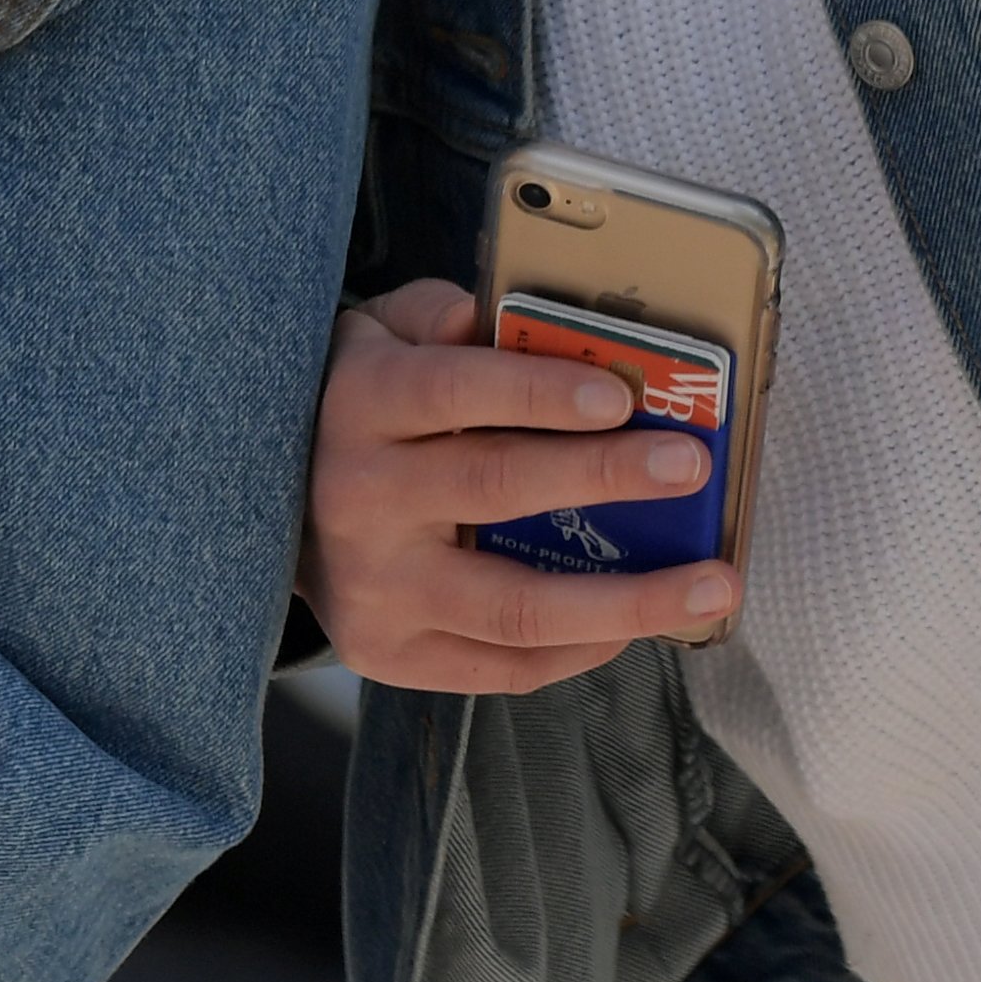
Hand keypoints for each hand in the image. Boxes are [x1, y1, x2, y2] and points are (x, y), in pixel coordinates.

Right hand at [302, 280, 741, 693]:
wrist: (271, 508)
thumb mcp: (380, 334)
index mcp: (361, 403)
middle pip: (496, 490)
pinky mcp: (390, 653)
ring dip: (626, 601)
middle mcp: (359, 498)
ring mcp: (375, 588)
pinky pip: (503, 666)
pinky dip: (579, 649)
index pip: (455, 391)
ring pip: (514, 608)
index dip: (539, 393)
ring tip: (710, 586)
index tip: (619, 396)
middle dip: (605, 478)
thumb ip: (441, 315)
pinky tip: (637, 625)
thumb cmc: (360, 408)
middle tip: (690, 469)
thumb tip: (497, 319)